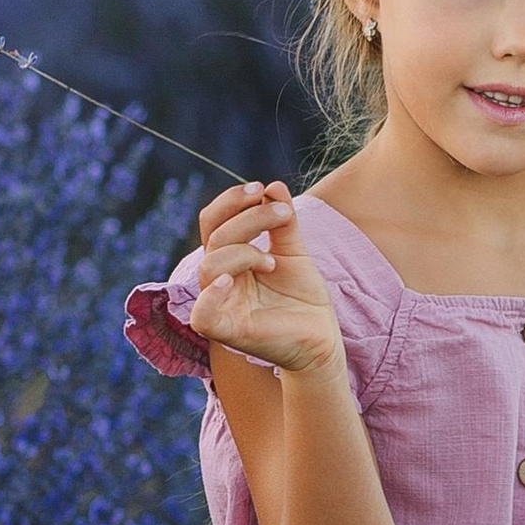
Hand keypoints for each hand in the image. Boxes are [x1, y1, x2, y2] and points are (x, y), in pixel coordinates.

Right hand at [186, 180, 344, 377]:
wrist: (322, 338)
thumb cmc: (303, 298)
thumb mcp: (294, 252)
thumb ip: (282, 223)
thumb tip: (274, 187)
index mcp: (230, 260)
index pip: (214, 222)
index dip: (231, 201)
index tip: (262, 189)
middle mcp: (220, 280)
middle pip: (214, 238)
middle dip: (249, 219)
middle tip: (283, 215)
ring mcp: (221, 305)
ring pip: (210, 266)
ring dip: (244, 252)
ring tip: (273, 261)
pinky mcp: (229, 332)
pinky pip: (203, 314)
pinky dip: (212, 295)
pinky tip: (230, 281)